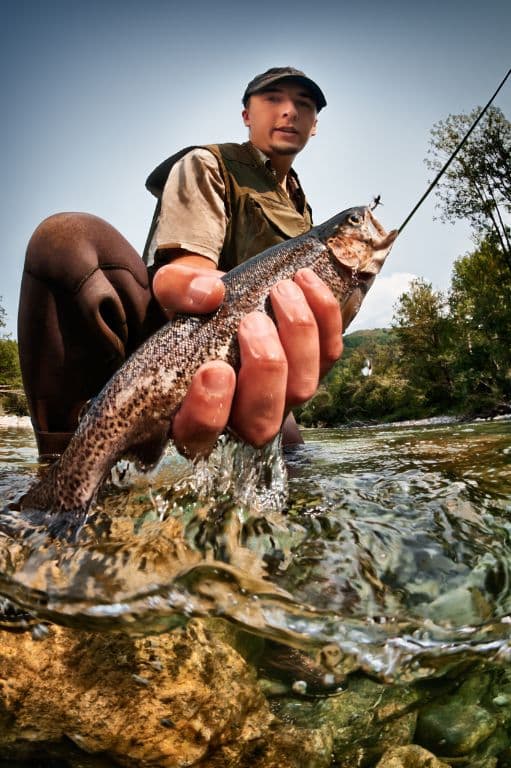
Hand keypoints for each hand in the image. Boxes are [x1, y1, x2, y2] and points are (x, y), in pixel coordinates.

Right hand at [153, 260, 341, 456]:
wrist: (221, 298)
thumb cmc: (187, 307)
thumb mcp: (169, 291)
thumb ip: (177, 290)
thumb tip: (213, 294)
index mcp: (192, 412)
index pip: (199, 435)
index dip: (209, 411)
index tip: (215, 369)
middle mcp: (241, 418)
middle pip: (261, 423)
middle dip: (265, 370)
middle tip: (252, 320)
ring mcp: (282, 398)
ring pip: (302, 389)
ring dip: (298, 338)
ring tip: (282, 290)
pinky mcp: (312, 369)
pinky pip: (329, 354)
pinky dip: (324, 317)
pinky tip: (305, 280)